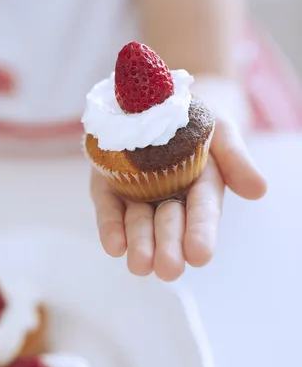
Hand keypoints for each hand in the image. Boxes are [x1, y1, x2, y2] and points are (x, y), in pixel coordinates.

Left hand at [91, 116, 266, 280]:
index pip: (202, 212)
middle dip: (168, 246)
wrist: (155, 97)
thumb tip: (258, 191)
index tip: (200, 255)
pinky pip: (109, 207)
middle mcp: (169, 196)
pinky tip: (113, 246)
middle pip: (169, 223)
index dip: (201, 232)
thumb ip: (235, 158)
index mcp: (201, 186)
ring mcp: (136, 192)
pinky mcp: (108, 186)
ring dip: (139, 244)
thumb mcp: (221, 130)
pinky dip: (110, 226)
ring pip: (138, 222)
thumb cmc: (195, 116)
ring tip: (140, 265)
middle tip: (168, 270)